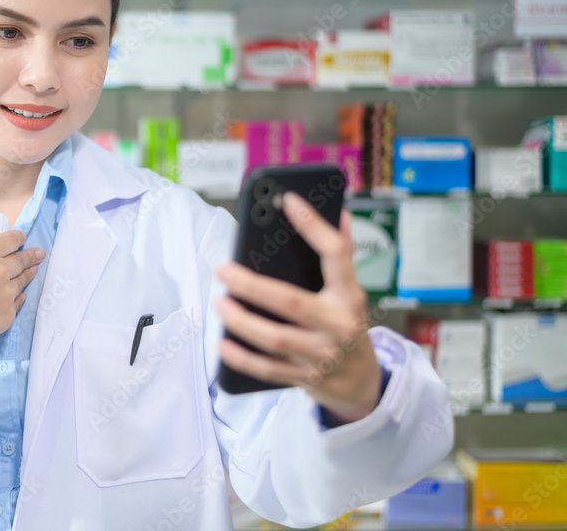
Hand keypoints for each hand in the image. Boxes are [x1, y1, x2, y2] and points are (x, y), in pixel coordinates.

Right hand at [0, 229, 44, 374]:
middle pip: (21, 259)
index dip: (18, 236)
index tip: (22, 236)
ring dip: (30, 273)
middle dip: (31, 254)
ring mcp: (7, 294)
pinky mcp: (8, 314)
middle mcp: (0, 271)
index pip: (9, 240)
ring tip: (35, 269)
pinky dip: (21, 296)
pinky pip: (19, 301)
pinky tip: (22, 295)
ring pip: (24, 280)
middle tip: (37, 253)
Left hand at [213, 191, 381, 423]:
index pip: (337, 254)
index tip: (289, 200)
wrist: (362, 381)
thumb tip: (339, 213)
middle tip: (222, 270)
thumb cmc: (346, 325)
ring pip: (275, 339)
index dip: (315, 225)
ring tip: (219, 303)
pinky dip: (242, 357)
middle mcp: (338, 325)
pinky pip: (268, 370)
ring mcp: (322, 355)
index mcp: (350, 296)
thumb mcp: (350, 292)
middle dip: (251, 285)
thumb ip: (340, 259)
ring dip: (241, 321)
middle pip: (290, 302)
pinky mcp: (306, 378)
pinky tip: (222, 343)